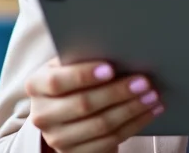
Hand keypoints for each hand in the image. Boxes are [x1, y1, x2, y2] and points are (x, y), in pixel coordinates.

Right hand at [24, 59, 162, 152]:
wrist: (64, 114)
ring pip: (101, 125)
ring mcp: (57, 138)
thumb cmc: (72, 79)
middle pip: (83, 105)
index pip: (57, 82)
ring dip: (131, 110)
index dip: (83, 75)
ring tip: (152, 96)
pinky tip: (148, 112)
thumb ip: (81, 57)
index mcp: (36, 86)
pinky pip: (109, 141)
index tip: (110, 68)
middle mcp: (42, 115)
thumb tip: (117, 47)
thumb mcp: (67, 66)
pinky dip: (133, 125)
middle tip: (144, 82)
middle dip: (118, 92)